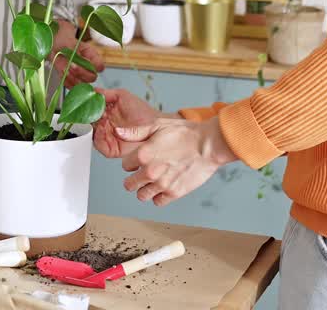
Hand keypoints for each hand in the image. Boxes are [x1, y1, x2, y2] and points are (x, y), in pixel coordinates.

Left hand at [51, 21, 104, 86]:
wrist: (53, 44)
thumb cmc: (64, 40)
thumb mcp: (69, 43)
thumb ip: (74, 53)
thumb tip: (75, 62)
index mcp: (92, 56)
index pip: (100, 66)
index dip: (94, 67)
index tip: (82, 60)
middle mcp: (88, 67)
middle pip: (92, 77)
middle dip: (80, 73)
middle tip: (71, 65)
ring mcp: (80, 75)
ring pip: (82, 84)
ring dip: (72, 78)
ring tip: (64, 69)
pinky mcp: (72, 79)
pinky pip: (71, 86)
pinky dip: (66, 81)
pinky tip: (62, 72)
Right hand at [91, 87, 162, 158]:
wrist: (156, 125)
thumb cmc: (143, 112)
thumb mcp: (122, 96)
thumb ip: (106, 93)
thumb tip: (92, 91)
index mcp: (106, 114)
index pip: (90, 112)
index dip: (85, 109)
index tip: (83, 104)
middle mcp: (105, 127)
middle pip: (88, 124)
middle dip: (86, 119)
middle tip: (86, 114)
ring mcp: (108, 138)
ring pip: (92, 135)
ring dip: (91, 128)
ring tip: (96, 120)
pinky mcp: (113, 148)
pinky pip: (100, 146)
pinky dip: (98, 138)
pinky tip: (101, 129)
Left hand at [117, 118, 235, 205]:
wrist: (209, 145)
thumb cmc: (185, 133)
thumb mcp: (158, 125)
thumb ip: (135, 132)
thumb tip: (117, 132)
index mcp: (143, 154)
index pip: (125, 166)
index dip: (131, 162)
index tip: (139, 160)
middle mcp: (150, 172)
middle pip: (129, 184)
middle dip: (134, 179)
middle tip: (142, 173)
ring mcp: (162, 184)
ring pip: (141, 195)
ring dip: (145, 189)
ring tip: (154, 180)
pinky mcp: (174, 193)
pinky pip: (158, 202)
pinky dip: (159, 196)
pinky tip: (164, 186)